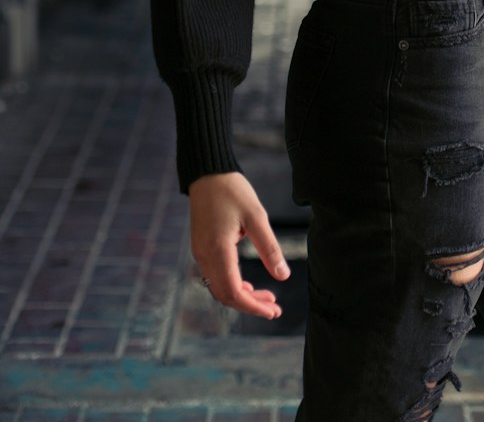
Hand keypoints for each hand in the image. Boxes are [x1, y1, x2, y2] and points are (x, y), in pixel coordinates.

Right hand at [188, 170, 289, 319]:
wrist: (207, 172)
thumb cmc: (232, 191)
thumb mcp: (257, 216)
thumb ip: (269, 248)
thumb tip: (283, 276)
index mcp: (218, 250)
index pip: (234, 292)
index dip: (254, 306)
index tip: (273, 311)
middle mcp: (204, 256)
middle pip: (226, 295)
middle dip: (250, 305)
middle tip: (274, 308)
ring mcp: (200, 253)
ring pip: (219, 288)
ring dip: (242, 296)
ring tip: (266, 297)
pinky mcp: (201, 248)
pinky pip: (215, 276)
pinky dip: (232, 285)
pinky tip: (249, 284)